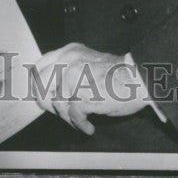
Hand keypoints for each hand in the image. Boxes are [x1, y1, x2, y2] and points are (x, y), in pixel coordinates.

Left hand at [33, 44, 148, 134]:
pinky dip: (81, 124)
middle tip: (62, 112)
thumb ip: (69, 71)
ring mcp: (74, 77)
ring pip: (57, 104)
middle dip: (49, 103)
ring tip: (81, 120)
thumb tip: (51, 92)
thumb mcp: (87, 64)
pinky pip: (73, 115)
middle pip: (41, 86)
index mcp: (69, 51)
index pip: (40, 66)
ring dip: (69, 117)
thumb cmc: (118, 75)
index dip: (38, 84)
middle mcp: (68, 61)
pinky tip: (89, 126)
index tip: (42, 96)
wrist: (139, 79)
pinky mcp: (83, 94)